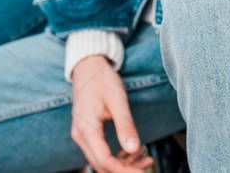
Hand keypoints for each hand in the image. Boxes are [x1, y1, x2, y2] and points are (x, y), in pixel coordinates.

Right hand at [71, 56, 152, 172]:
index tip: (144, 171)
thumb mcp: (117, 100)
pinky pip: (101, 152)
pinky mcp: (87, 133)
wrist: (87, 66)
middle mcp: (80, 136)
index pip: (105, 161)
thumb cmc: (102, 79)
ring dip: (124, 164)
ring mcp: (82, 135)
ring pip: (102, 161)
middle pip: (102, 166)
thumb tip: (134, 149)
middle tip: (149, 163)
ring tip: (146, 155)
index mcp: (86, 129)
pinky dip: (118, 156)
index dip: (125, 170)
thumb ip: (125, 125)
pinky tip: (136, 150)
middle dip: (126, 169)